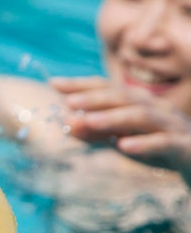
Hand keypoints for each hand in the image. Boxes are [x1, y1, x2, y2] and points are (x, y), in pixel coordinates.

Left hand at [51, 75, 190, 181]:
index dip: (82, 84)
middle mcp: (157, 108)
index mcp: (141, 103)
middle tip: (68, 101)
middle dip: (95, 98)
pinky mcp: (184, 146)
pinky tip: (122, 146)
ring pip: (142, 116)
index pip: (108, 88)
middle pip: (124, 97)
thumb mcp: (121, 140)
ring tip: (88, 122)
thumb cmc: (157, 149)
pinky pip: (163, 142)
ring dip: (113, 118)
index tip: (53, 83)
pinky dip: (143, 144)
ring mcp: (172, 125)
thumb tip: (67, 121)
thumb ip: (96, 132)